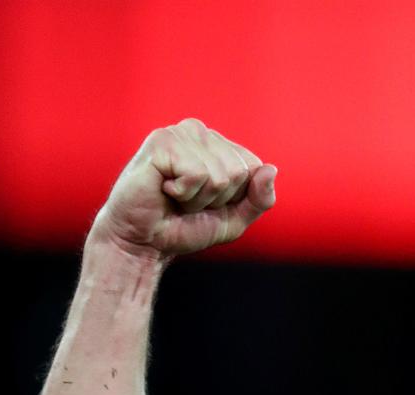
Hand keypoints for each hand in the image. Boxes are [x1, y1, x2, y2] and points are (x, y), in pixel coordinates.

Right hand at [90, 118, 276, 259]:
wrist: (143, 243)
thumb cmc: (184, 227)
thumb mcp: (234, 219)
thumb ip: (260, 199)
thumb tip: (271, 169)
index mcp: (219, 144)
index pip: (254, 168)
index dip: (235, 197)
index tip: (208, 203)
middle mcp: (200, 132)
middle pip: (238, 172)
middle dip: (217, 199)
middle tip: (187, 202)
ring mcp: (180, 133)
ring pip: (219, 175)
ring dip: (198, 198)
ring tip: (175, 197)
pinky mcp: (162, 142)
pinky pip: (197, 174)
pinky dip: (184, 193)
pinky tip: (164, 190)